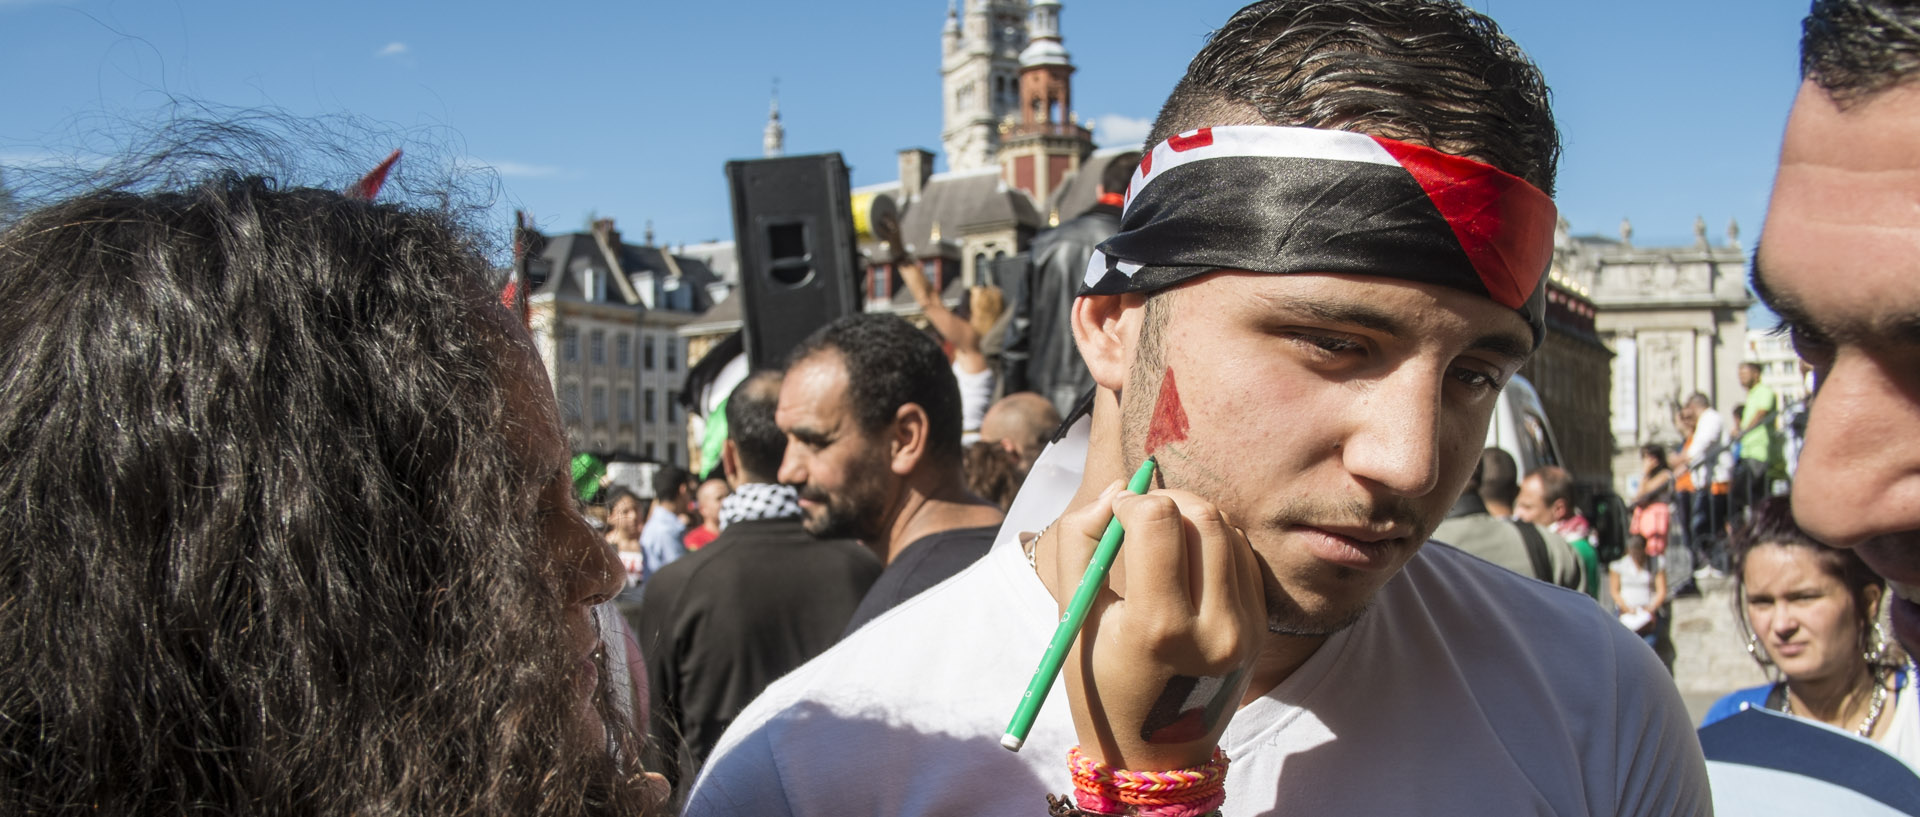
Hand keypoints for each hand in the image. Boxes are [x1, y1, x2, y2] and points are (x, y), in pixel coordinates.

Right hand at [1049, 481, 1263, 770]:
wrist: (1156, 752)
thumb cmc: (1101, 684)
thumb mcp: (1074, 617)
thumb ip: (1083, 543)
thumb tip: (1118, 487)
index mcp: (1159, 628)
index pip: (1159, 521)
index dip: (1130, 502)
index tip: (1113, 514)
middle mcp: (1214, 628)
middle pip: (1202, 516)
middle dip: (1165, 500)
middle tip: (1138, 514)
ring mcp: (1246, 629)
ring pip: (1227, 530)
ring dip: (1191, 517)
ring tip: (1161, 538)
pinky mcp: (1262, 627)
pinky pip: (1243, 556)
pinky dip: (1214, 542)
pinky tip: (1187, 562)